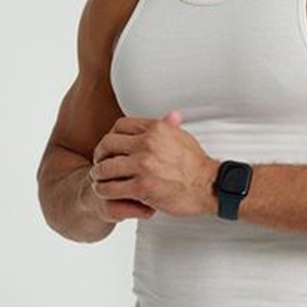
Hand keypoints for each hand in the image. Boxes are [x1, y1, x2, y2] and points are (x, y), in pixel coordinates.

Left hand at [88, 110, 219, 219]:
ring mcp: (144, 166)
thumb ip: (170, 126)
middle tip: (99, 163)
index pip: (119, 125)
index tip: (110, 146)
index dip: (110, 136)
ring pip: (106, 168)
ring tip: (99, 179)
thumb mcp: (182, 137)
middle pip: (107, 144)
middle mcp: (147, 144)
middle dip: (100, 154)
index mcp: (155, 129)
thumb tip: (170, 115)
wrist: (209, 186)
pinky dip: (104, 191)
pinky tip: (105, 191)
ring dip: (98, 174)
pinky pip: (112, 188)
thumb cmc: (196, 163)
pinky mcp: (142, 187)